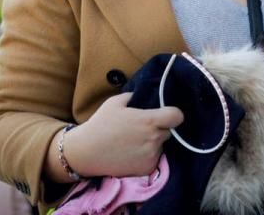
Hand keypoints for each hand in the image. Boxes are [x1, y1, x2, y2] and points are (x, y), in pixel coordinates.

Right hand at [64, 93, 182, 177]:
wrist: (86, 152)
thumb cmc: (100, 124)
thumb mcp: (115, 102)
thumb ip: (133, 96)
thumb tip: (141, 95)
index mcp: (149, 121)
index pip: (177, 116)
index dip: (173, 114)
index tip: (166, 115)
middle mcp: (154, 139)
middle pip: (168, 131)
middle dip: (160, 129)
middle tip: (143, 129)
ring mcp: (151, 156)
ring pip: (161, 146)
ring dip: (153, 143)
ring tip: (134, 142)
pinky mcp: (147, 169)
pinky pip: (154, 159)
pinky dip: (147, 156)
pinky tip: (132, 153)